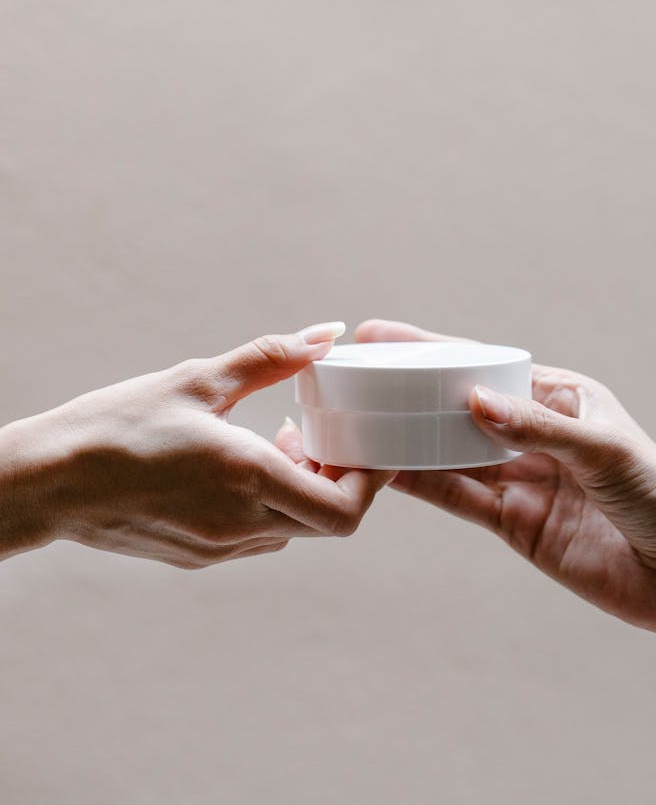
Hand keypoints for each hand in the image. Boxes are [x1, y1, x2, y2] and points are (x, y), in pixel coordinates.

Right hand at [0, 323, 391, 568]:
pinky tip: (236, 468)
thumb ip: (271, 358)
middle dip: (334, 477)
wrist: (49, 480)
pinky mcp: (197, 557)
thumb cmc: (117, 425)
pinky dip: (266, 505)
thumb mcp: (198, 380)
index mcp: (247, 479)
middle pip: (325, 520)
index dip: (368, 482)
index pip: (344, 510)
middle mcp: (240, 526)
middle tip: (314, 434)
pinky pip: (256, 537)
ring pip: (292, 530)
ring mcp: (218, 549)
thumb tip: (325, 336)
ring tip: (270, 443)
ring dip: (299, 490)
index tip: (361, 446)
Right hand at [355, 319, 655, 700]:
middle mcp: (533, 433)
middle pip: (458, 407)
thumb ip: (537, 428)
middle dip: (410, 392)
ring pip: (450, 453)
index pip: (486, 365)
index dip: (433, 349)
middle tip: (355, 377)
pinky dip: (424, 484)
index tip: (381, 336)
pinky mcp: (514, 523)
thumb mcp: (605, 451)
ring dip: (407, 440)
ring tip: (357, 424)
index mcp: (560, 396)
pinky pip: (460, 497)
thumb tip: (473, 402)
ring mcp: (521, 478)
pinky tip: (387, 471)